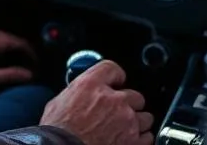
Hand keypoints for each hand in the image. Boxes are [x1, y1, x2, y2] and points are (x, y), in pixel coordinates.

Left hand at [0, 30, 35, 94]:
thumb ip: (10, 75)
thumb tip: (28, 74)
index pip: (17, 41)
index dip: (29, 51)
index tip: (36, 61)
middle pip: (10, 38)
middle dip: (22, 48)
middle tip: (31, 60)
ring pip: (1, 41)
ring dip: (12, 48)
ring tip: (20, 60)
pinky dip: (3, 50)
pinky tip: (3, 60)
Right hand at [37, 60, 153, 144]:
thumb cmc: (58, 132)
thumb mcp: (59, 103)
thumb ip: (76, 94)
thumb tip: (78, 97)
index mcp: (92, 85)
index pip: (112, 69)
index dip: (115, 77)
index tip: (116, 82)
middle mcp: (113, 100)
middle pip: (134, 95)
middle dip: (128, 104)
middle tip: (118, 112)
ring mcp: (127, 121)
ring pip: (145, 117)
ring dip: (137, 122)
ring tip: (125, 128)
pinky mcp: (133, 141)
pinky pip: (148, 137)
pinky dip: (140, 139)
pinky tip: (130, 140)